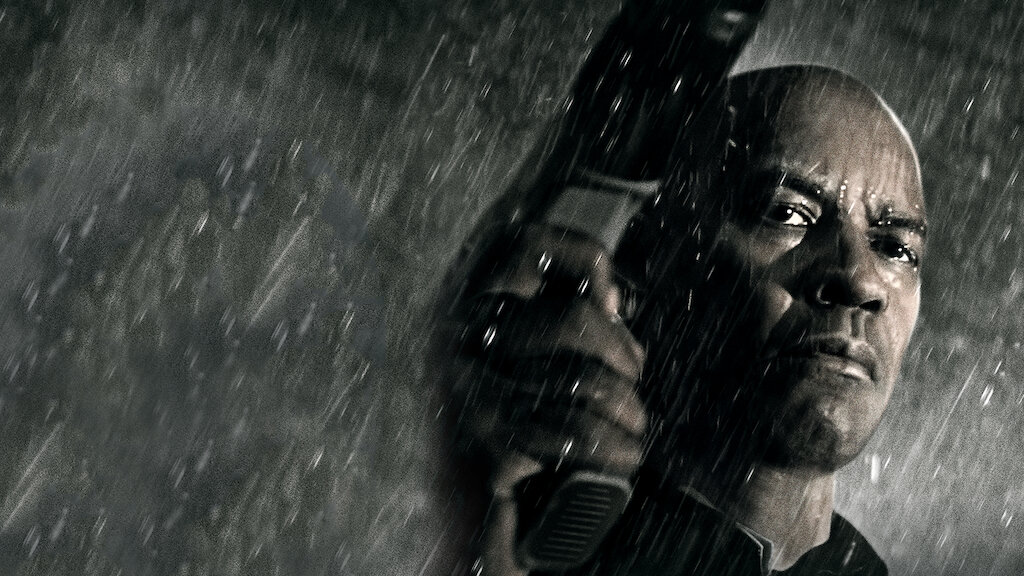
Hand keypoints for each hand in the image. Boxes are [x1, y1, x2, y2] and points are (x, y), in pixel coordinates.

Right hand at [435, 224, 646, 574]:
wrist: (456, 515)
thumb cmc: (499, 417)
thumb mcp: (510, 345)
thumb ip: (548, 312)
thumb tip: (612, 304)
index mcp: (467, 303)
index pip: (528, 243)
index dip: (585, 260)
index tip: (610, 302)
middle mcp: (461, 338)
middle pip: (573, 320)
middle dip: (622, 356)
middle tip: (630, 382)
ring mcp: (473, 392)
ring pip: (584, 380)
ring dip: (627, 410)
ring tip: (633, 427)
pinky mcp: (488, 444)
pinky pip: (575, 435)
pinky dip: (616, 450)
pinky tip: (623, 457)